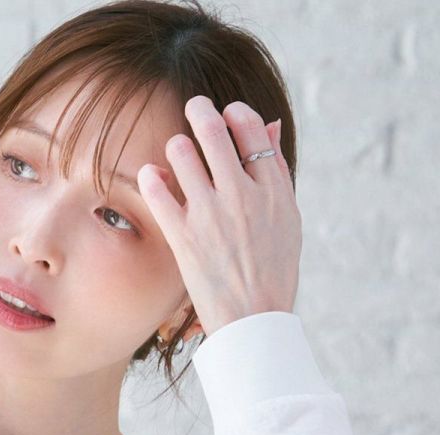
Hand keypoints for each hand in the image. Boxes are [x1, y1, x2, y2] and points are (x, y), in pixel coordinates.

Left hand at [137, 95, 301, 339]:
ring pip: (182, 152)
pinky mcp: (183, 237)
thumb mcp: (288, 219)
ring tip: (176, 155)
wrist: (254, 321)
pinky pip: (157, 190)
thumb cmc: (273, 272)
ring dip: (176, 146)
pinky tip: (153, 177)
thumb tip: (270, 126)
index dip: (236, 113)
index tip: (228, 114)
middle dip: (199, 110)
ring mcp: (210, 215)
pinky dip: (152, 177)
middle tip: (193, 108)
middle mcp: (241, 195)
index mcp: (272, 189)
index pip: (251, 128)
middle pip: (213, 130)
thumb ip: (276, 172)